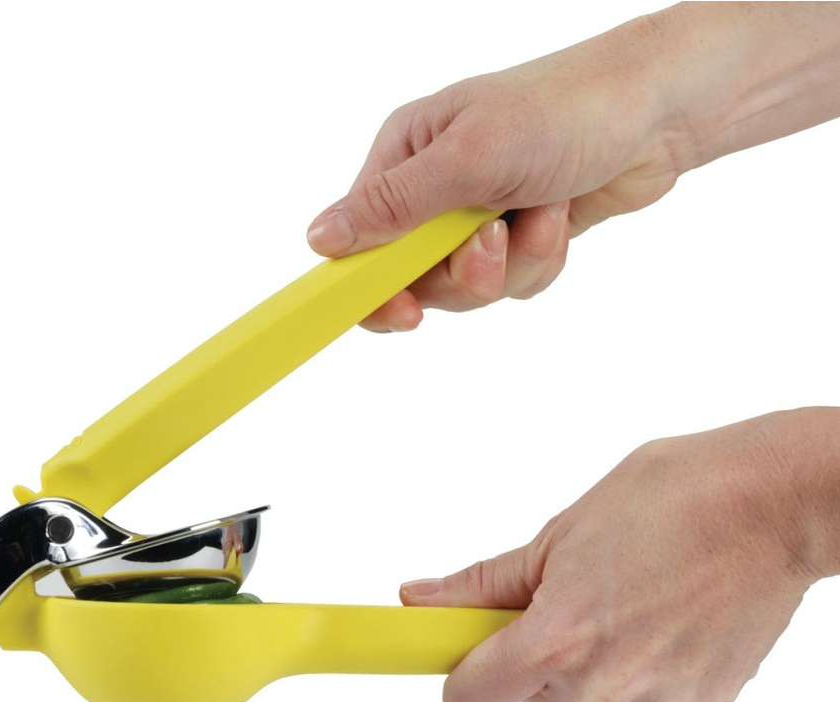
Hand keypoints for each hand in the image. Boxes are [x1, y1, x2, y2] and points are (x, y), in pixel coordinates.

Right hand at [308, 24, 681, 330]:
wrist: (659, 111)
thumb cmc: (566, 109)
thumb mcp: (468, 157)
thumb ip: (393, 206)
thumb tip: (321, 239)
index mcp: (406, 155)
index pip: (360, 237)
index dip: (373, 285)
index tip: (403, 313)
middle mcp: (435, 190)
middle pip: (415, 277)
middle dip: (463, 273)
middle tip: (493, 242)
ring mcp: (477, 216)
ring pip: (467, 287)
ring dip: (511, 265)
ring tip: (542, 216)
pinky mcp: (517, 237)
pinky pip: (510, 283)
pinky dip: (539, 262)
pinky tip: (559, 218)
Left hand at [399, 410, 839, 701]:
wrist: (774, 503)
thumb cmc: (670, 499)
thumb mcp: (559, 533)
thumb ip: (484, 584)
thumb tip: (419, 600)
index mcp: (560, 637)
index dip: (460, 675)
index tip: (467, 648)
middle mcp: (606, 684)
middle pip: (532, 695)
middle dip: (537, 654)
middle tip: (570, 594)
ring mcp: (658, 700)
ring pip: (591, 694)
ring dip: (595, 657)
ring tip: (632, 592)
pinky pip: (645, 694)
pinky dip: (645, 662)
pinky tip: (670, 610)